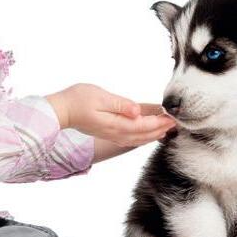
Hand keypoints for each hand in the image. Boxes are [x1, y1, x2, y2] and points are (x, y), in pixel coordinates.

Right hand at [45, 84, 176, 146]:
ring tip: (166, 127)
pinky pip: (130, 137)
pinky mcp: (108, 132)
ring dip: (153, 134)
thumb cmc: (78, 100)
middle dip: (160, 129)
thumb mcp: (101, 98)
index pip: (144, 125)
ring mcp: (112, 134)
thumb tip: (138, 111)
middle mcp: (116, 133)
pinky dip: (142, 135)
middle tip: (176, 123)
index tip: (172, 117)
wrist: (60, 111)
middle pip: (144, 135)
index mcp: (116, 124)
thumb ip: (121, 105)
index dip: (159, 122)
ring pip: (138, 138)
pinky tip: (147, 131)